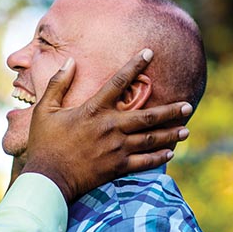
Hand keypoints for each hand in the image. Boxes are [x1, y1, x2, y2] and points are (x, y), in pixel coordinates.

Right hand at [20, 49, 192, 202]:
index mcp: (93, 110)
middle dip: (170, 110)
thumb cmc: (44, 143)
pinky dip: (159, 157)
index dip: (134, 65)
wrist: (48, 178)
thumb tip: (70, 61)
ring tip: (186, 129)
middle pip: (147, 116)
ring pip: (150, 139)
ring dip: (170, 133)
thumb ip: (58, 84)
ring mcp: (116, 149)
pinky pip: (144, 162)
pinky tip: (171, 152)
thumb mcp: (44, 110)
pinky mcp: (117, 167)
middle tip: (188, 105)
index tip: (149, 53)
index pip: (117, 82)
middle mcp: (110, 127)